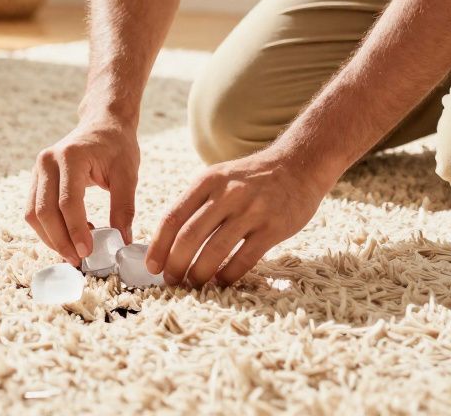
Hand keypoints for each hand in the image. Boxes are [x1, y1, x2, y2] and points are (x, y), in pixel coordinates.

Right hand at [25, 120, 139, 264]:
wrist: (102, 124)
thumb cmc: (116, 146)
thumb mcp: (127, 174)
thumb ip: (124, 207)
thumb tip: (122, 241)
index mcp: (70, 157)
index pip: (67, 202)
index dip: (75, 231)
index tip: (88, 253)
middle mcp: (47, 162)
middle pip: (44, 211)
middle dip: (59, 240)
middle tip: (79, 261)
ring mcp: (38, 169)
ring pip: (33, 214)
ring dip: (51, 238)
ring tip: (75, 252)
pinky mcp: (37, 179)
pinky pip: (35, 210)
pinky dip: (49, 228)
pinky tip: (71, 236)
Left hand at [145, 153, 331, 285]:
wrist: (298, 166)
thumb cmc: (251, 179)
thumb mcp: (219, 178)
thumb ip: (196, 204)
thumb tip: (166, 242)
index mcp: (207, 181)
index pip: (173, 216)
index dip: (158, 245)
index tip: (152, 266)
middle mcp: (227, 194)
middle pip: (190, 236)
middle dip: (175, 263)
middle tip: (171, 280)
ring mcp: (252, 211)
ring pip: (215, 250)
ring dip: (199, 273)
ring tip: (193, 284)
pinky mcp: (273, 227)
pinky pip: (244, 259)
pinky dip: (228, 275)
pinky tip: (221, 281)